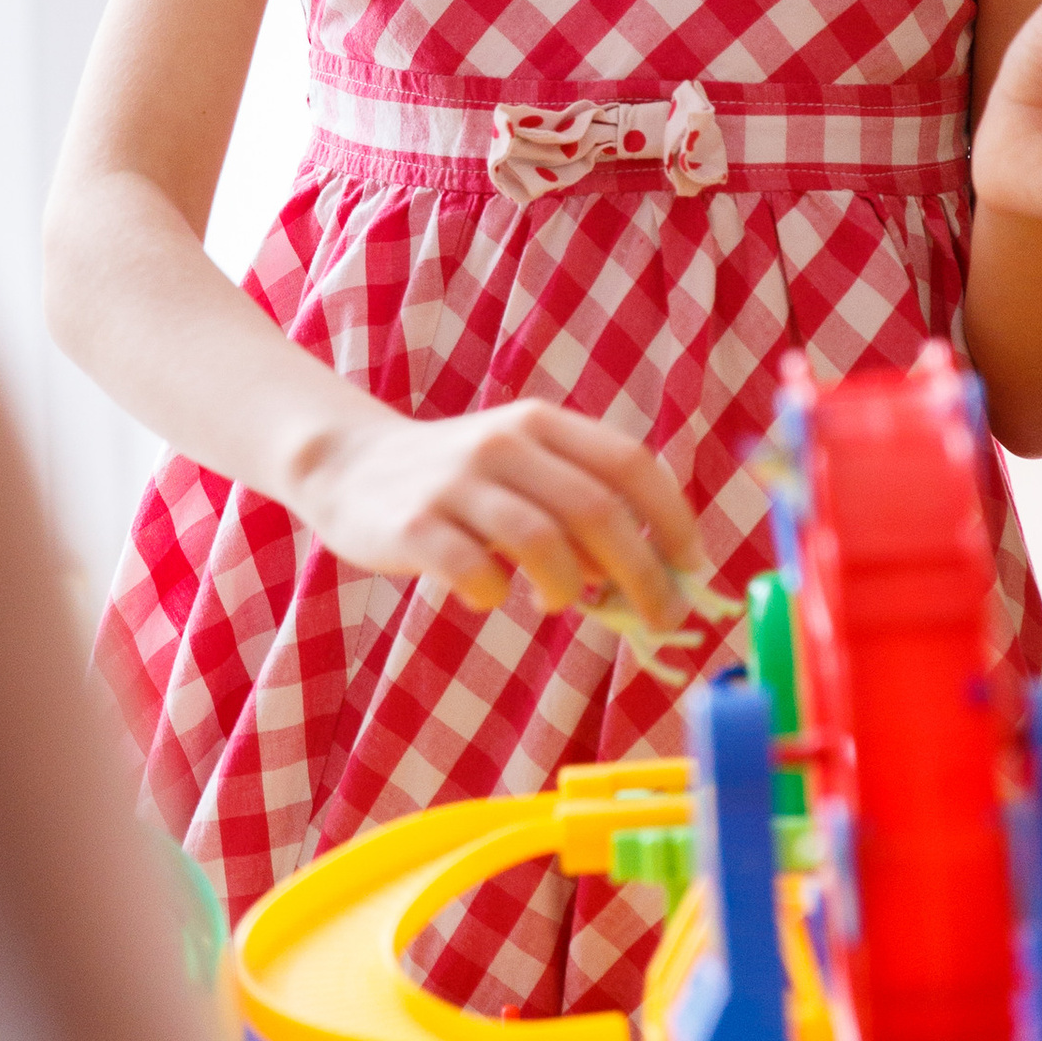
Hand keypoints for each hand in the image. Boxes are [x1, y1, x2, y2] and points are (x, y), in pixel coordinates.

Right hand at [291, 397, 702, 626]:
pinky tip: (490, 596)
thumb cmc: (460, 481)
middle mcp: (503, 444)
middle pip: (597, 511)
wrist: (348, 466)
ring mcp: (456, 484)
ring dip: (570, 588)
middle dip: (643, 575)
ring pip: (543, 543)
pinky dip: (497, 596)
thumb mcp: (523, 469)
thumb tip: (651, 576)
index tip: (693, 567)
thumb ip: (580, 507)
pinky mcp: (413, 526)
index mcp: (541, 423)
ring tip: (560, 602)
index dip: (672, 518)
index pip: (630, 463)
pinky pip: (476, 573)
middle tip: (660, 617)